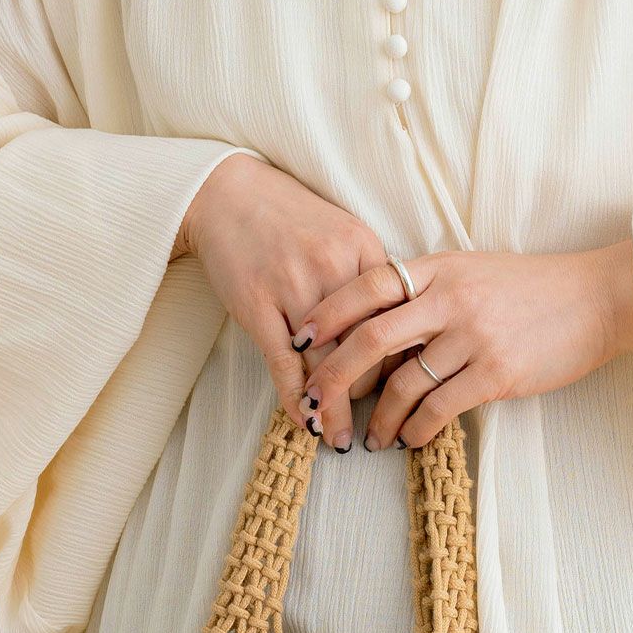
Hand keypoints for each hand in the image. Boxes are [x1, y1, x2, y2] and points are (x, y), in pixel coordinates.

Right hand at [172, 153, 390, 435]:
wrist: (227, 192)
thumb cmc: (289, 218)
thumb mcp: (344, 233)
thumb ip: (370, 277)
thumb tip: (398, 329)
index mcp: (364, 250)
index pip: (396, 319)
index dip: (402, 361)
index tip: (404, 391)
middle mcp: (334, 268)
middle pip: (365, 345)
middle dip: (372, 393)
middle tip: (379, 425)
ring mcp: (293, 286)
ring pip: (326, 361)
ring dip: (335, 409)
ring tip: (343, 439)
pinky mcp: (256, 304)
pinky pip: (283, 363)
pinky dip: (295, 397)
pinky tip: (307, 422)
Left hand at [291, 240, 632, 448]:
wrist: (597, 299)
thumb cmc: (534, 289)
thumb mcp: (474, 272)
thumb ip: (429, 290)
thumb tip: (380, 318)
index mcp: (439, 269)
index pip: (366, 285)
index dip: (326, 313)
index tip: (300, 340)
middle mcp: (449, 300)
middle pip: (369, 338)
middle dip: (334, 376)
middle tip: (316, 404)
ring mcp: (473, 336)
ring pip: (403, 383)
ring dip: (379, 418)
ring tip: (369, 438)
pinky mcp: (496, 373)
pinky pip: (439, 408)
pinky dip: (416, 429)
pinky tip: (410, 440)